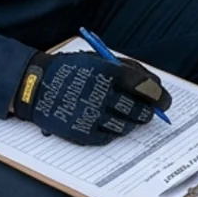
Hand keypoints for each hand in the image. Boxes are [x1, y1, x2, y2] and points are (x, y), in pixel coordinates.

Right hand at [12, 52, 168, 145]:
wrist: (34, 87)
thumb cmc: (70, 70)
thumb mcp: (97, 60)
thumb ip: (126, 69)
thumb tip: (155, 84)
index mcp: (107, 72)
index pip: (144, 86)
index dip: (158, 94)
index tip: (163, 99)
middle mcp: (101, 95)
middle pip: (138, 109)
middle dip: (149, 111)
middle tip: (151, 112)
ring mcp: (92, 116)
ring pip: (126, 126)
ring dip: (133, 123)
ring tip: (132, 118)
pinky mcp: (83, 133)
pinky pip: (109, 137)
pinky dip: (114, 131)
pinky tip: (110, 123)